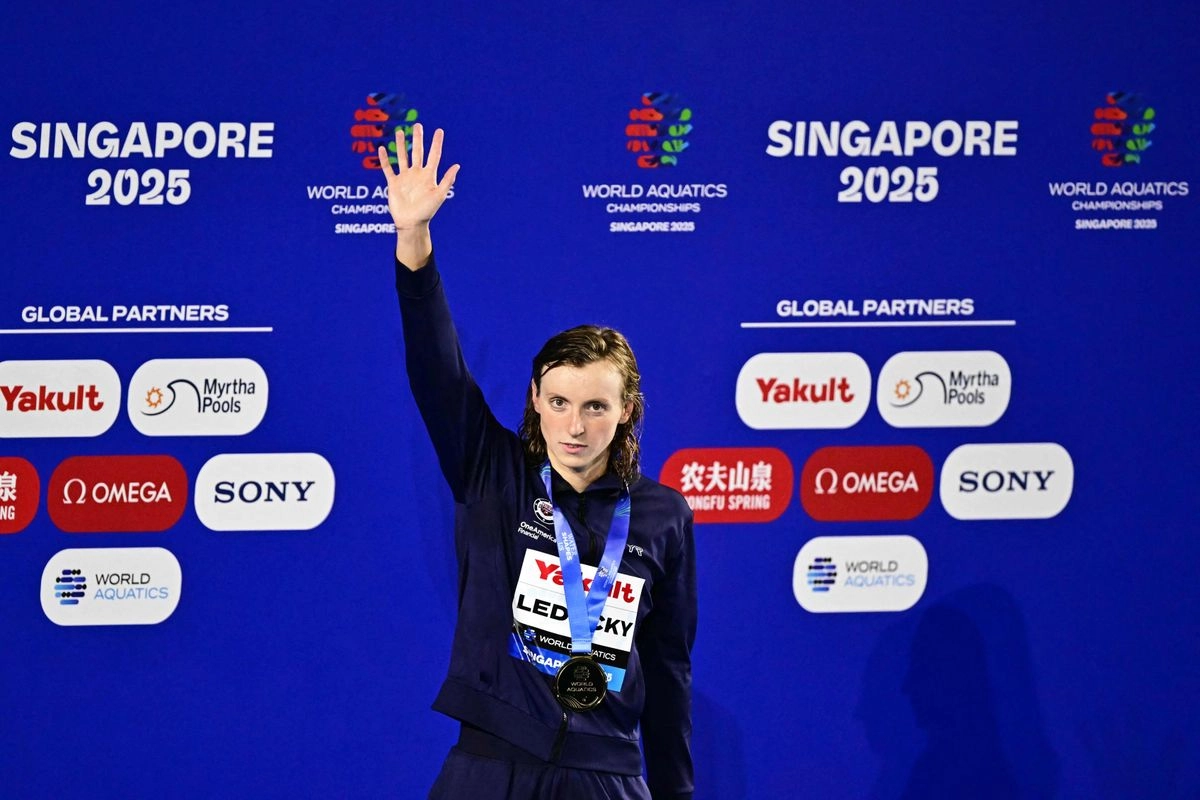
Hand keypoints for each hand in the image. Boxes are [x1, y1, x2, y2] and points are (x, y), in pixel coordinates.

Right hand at [378, 124, 459, 266]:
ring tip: (399, 132)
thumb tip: (457, 166)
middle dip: (418, 139)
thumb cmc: (427, 211)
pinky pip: (388, 169)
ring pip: (402, 157)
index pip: (434, 155)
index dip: (437, 143)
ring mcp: (405, 177)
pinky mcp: (394, 183)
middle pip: (417, 152)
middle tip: (418, 125)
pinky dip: (384, 159)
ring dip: (400, 144)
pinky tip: (382, 149)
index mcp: (429, 176)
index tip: (439, 130)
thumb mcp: (439, 195)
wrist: (411, 223)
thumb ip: (447, 180)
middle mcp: (417, 174)